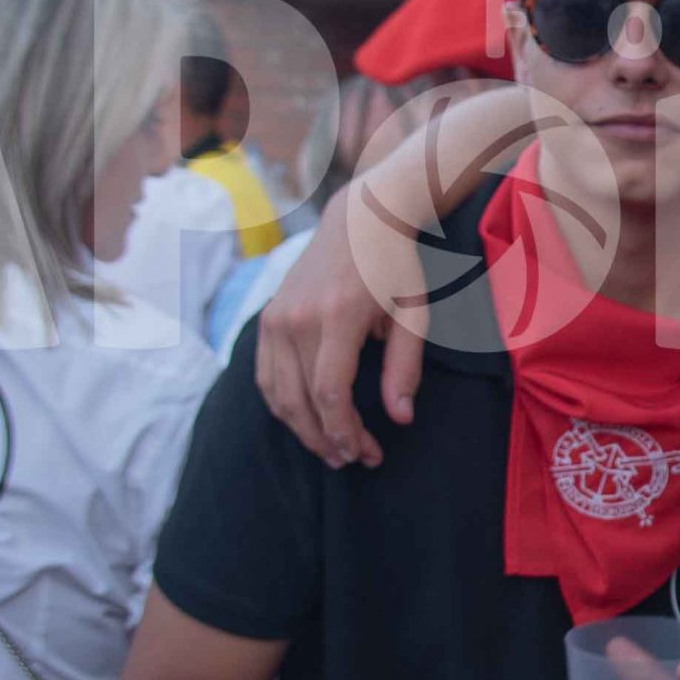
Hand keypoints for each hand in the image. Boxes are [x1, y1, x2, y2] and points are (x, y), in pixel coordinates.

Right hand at [256, 82, 540, 464]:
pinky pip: (265, 375)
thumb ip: (405, 368)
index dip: (346, 432)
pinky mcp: (267, 317)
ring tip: (331, 450)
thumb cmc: (396, 268)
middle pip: (303, 400)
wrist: (360, 218)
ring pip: (278, 394)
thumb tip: (399, 419)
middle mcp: (297, 318)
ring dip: (303, 429)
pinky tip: (307, 420)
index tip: (367, 454)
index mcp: (337, 317)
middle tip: (354, 461)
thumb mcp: (414, 315)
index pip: (331, 393)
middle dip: (328, 439)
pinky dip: (282, 404)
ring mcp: (275, 317)